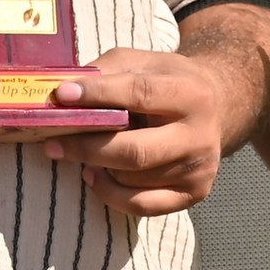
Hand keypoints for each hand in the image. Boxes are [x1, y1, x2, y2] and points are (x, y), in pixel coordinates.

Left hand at [43, 47, 244, 215]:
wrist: (216, 106)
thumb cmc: (165, 81)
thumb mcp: (141, 63)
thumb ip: (106, 72)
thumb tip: (62, 93)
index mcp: (191, 93)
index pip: (141, 94)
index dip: (99, 95)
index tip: (62, 95)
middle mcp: (201, 134)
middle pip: (135, 151)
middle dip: (87, 148)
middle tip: (53, 143)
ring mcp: (200, 168)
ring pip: (133, 179)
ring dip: (97, 167)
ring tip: (78, 153)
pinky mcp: (194, 193)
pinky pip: (142, 206)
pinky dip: (110, 194)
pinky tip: (95, 176)